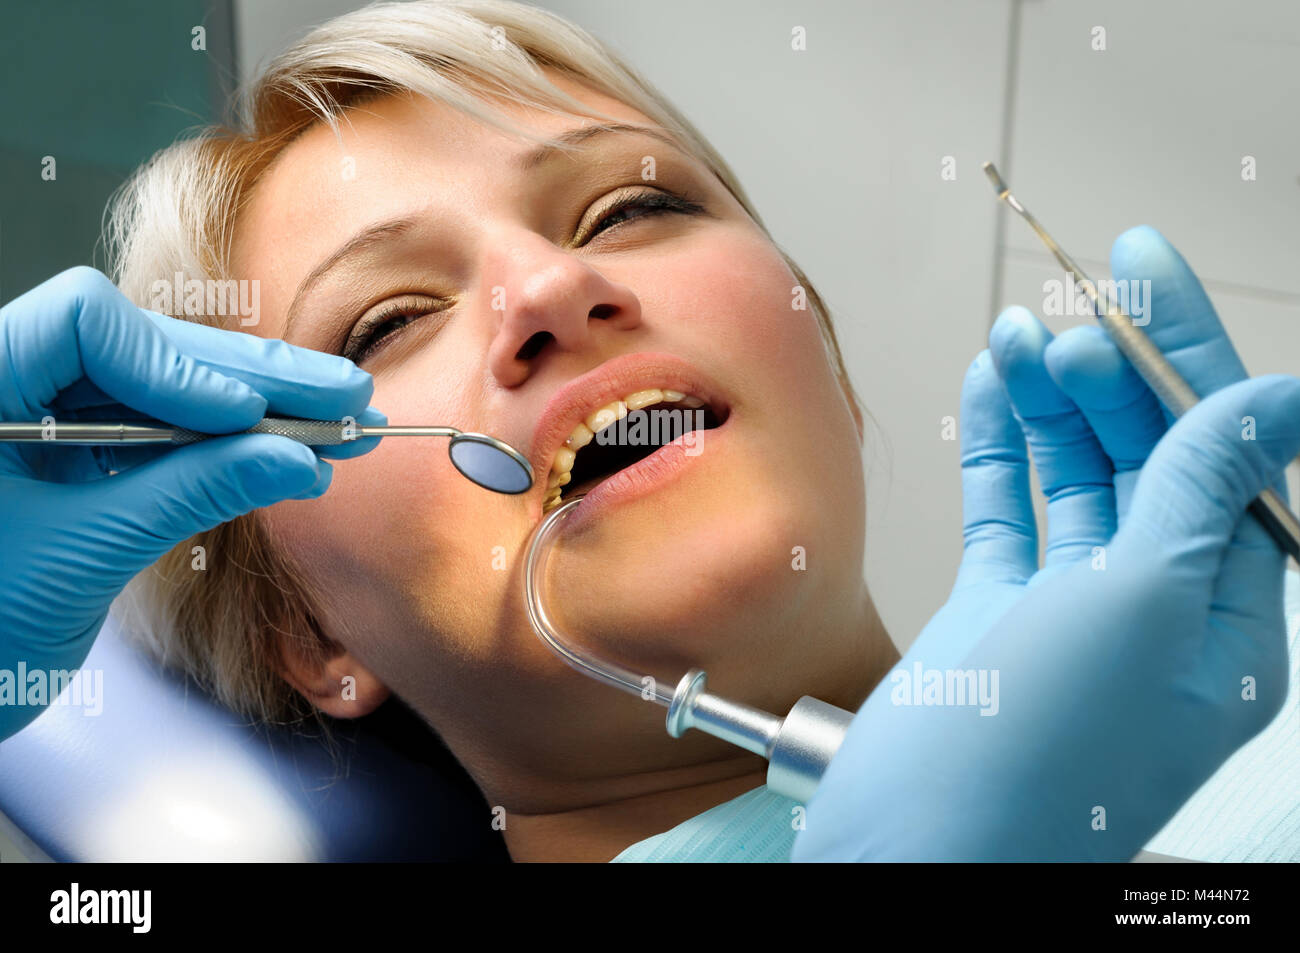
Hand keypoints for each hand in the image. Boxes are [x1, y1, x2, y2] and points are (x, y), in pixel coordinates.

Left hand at [0, 267, 380, 739]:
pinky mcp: (76, 460)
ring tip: (342, 425)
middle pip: (146, 348)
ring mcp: (46, 420)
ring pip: (168, 389)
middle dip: (250, 379)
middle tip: (343, 395)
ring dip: (260, 412)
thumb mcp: (82, 556)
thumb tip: (294, 459)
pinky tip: (295, 457)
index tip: (244, 413)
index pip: (86, 323)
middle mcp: (13, 383)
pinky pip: (163, 436)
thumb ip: (189, 495)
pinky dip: (229, 449)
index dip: (173, 361)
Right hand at [793, 226, 1294, 859]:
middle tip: (1072, 310)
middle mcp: (1154, 609)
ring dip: (1047, 402)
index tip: (1148, 269)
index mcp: (1224, 616)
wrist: (916, 843)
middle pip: (1146, 456)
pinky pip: (1009, 509)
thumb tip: (1276, 397)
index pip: (1223, 452)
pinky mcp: (998, 613)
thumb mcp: (1144, 604)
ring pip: (1073, 476)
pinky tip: (990, 394)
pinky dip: (1000, 447)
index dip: (1191, 354)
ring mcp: (1070, 610)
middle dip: (1111, 375)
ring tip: (1016, 338)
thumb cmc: (1038, 760)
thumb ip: (1202, 489)